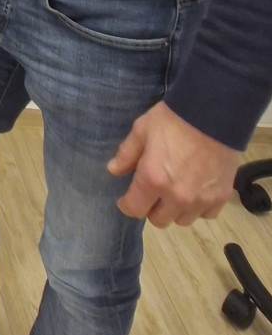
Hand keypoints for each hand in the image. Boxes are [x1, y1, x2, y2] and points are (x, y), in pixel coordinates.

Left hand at [108, 101, 240, 227]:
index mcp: (153, 179)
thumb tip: (114, 170)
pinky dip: (199, 207)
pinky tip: (195, 190)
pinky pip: (206, 214)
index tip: (127, 199)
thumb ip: (127, 153)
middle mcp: (177, 196)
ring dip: (175, 209)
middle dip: (151, 208)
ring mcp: (201, 199)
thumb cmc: (173, 119)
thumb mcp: (142, 130)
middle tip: (153, 192)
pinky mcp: (221, 196)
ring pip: (182, 220)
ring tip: (175, 191)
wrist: (214, 114)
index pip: (134, 209)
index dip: (127, 205)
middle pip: (159, 220)